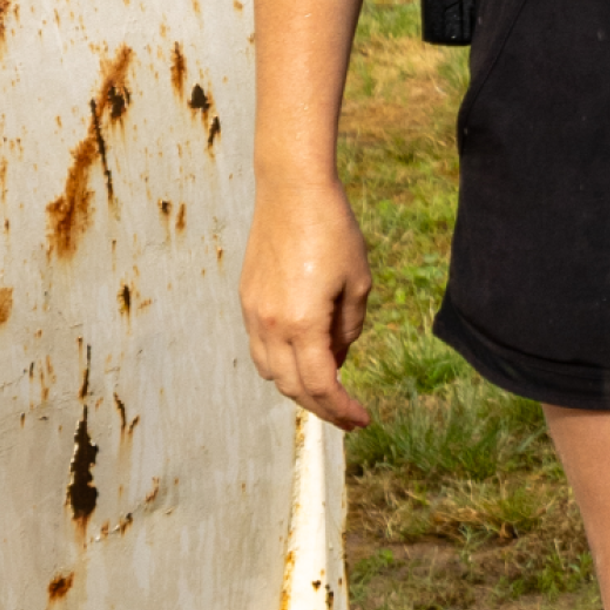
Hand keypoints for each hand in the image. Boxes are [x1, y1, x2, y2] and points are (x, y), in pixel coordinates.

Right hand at [239, 172, 374, 430]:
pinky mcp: (247, 300)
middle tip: (348, 414)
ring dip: (299, 387)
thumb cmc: (333, 230)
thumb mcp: (357, 281)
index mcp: (303, 323)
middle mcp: (271, 325)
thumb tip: (337, 358)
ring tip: (328, 387)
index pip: (322, 385)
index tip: (363, 420)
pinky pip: (260, 349)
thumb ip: (348, 328)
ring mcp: (253, 314)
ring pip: (272, 373)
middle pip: (294, 388)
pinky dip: (281, 364)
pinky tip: (304, 356)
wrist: (291, 189)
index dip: (342, 409)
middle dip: (323, 407)